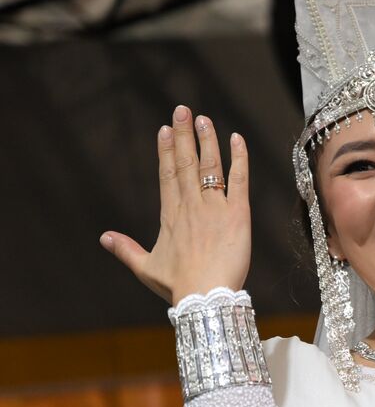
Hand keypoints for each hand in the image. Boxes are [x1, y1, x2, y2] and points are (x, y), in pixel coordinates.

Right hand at [100, 105, 252, 304]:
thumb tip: (103, 237)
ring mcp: (214, 208)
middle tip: (182, 110)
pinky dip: (239, 158)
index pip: (167, 175)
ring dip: (207, 140)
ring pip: (209, 166)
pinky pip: (239, 180)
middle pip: (185, 163)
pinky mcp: (238, 214)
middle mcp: (191, 206)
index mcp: (170, 216)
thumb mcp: (146, 267)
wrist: (205, 296)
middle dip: (183, 135)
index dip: (166, 151)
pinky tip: (237, 138)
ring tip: (203, 118)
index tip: (164, 130)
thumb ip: (125, 249)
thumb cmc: (178, 286)